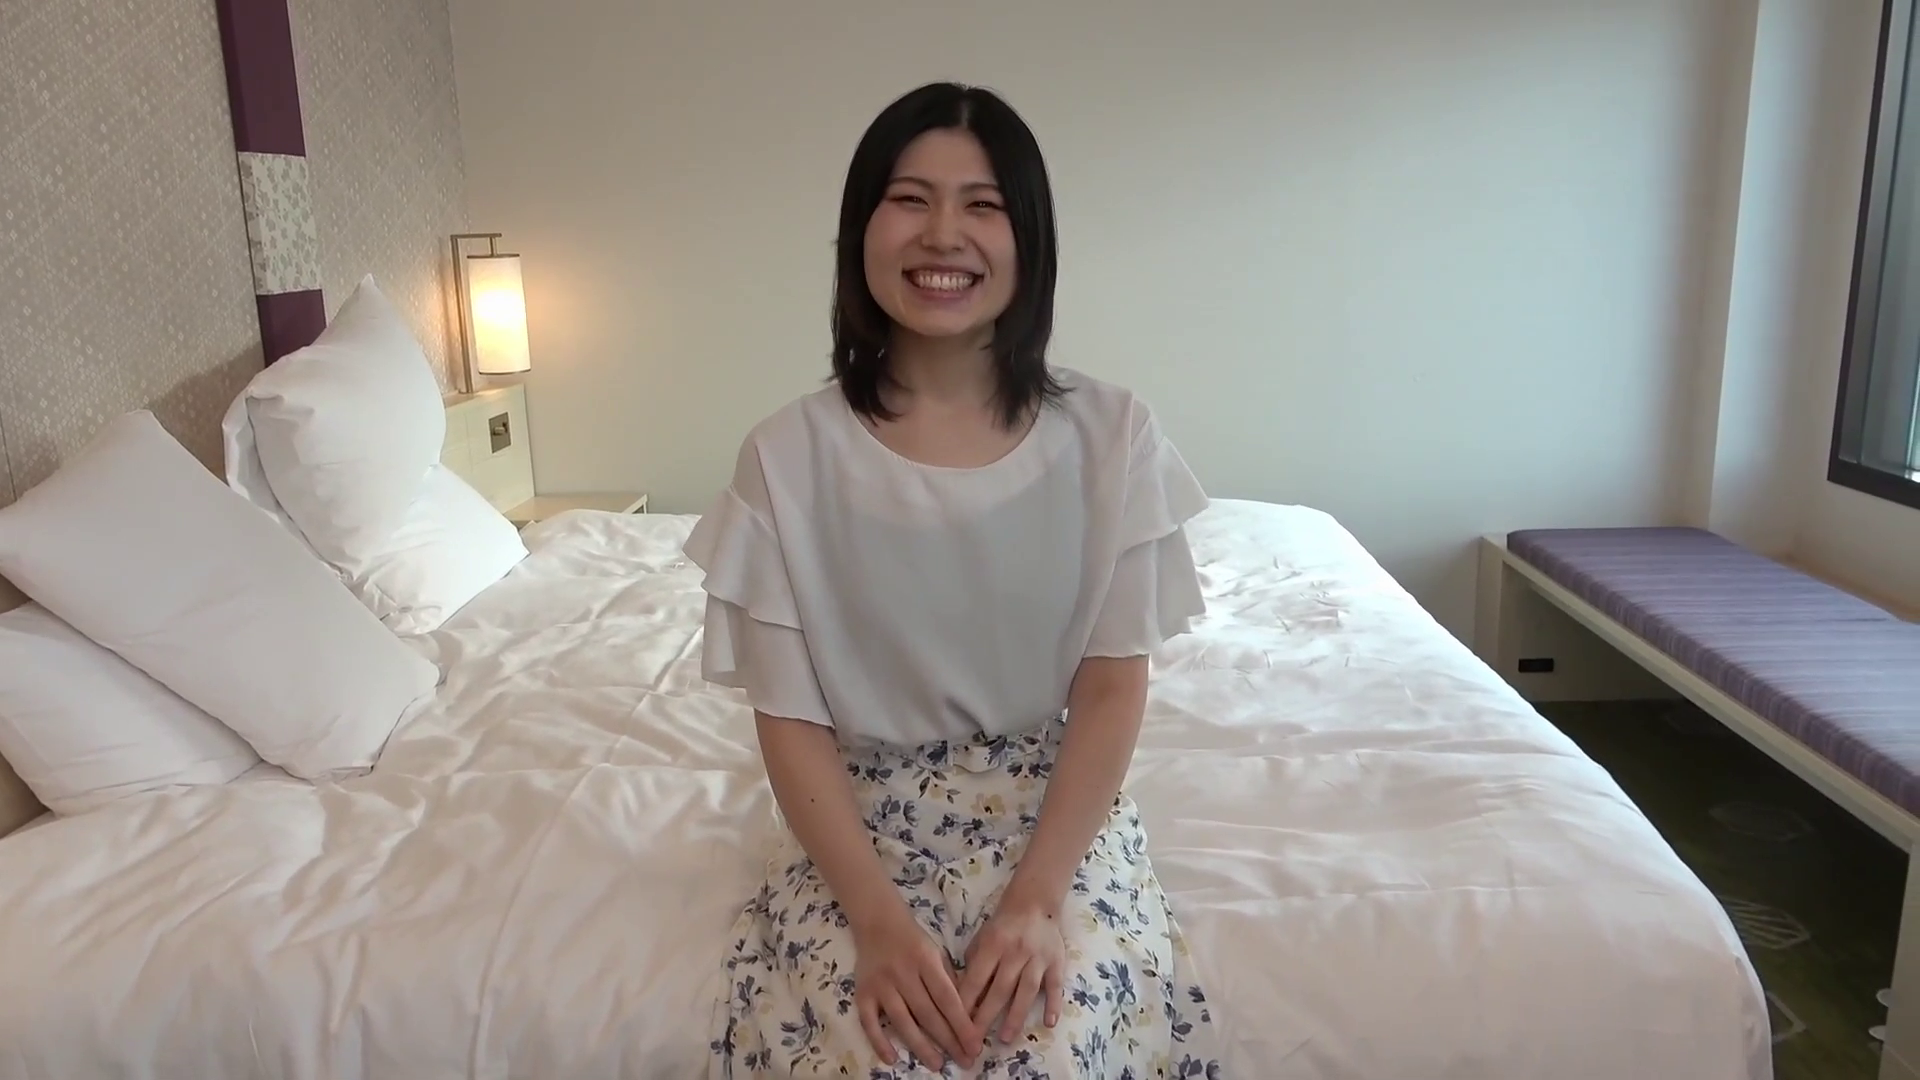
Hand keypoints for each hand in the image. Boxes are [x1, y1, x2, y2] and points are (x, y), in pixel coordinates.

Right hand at [852, 905, 982, 1069]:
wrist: (877, 921)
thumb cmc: (913, 941)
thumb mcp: (937, 952)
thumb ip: (950, 981)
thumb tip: (966, 1015)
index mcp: (926, 960)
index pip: (947, 998)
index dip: (962, 1025)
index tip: (975, 1046)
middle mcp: (902, 973)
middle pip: (928, 1013)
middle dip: (948, 1040)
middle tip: (964, 1061)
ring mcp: (880, 984)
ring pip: (902, 1021)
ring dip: (921, 1046)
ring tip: (937, 1064)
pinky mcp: (862, 993)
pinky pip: (869, 1022)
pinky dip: (879, 1042)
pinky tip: (892, 1059)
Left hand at [957, 890, 1066, 1044]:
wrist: (1034, 904)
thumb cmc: (1001, 927)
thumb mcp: (980, 939)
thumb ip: (972, 965)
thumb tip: (959, 996)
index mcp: (993, 945)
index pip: (977, 979)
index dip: (966, 1003)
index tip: (956, 1026)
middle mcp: (1015, 952)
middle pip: (1000, 989)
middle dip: (986, 1017)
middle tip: (974, 1043)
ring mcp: (1038, 958)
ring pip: (1026, 990)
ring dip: (1015, 1016)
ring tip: (1005, 1039)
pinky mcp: (1057, 962)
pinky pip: (1055, 985)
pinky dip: (1054, 1004)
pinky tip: (1050, 1023)